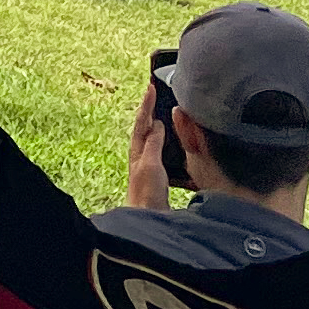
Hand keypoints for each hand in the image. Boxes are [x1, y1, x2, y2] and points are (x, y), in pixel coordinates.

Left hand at [126, 79, 172, 209]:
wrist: (148, 221)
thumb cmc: (147, 193)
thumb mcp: (150, 164)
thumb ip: (153, 143)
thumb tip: (156, 123)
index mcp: (138, 152)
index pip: (141, 123)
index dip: (146, 105)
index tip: (150, 87)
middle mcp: (140, 158)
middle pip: (144, 129)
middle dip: (149, 111)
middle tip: (154, 94)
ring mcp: (148, 168)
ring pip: (151, 140)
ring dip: (156, 126)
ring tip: (163, 113)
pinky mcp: (156, 179)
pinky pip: (160, 153)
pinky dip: (165, 143)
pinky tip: (171, 145)